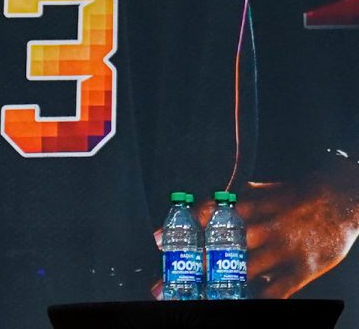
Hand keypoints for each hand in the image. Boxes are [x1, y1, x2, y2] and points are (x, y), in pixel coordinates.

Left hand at [150, 174, 358, 299]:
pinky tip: (236, 308)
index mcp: (250, 205)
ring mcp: (282, 248)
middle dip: (190, 267)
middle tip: (163, 284)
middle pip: (219, 248)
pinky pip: (275, 291)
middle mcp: (262, 226)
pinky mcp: (302, 269)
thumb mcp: (263, 190)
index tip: (157, 240)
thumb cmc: (297, 195)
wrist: (344, 197)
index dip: (181, 228)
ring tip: (191, 301)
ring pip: (242, 272)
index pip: (209, 215)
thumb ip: (233, 199)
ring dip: (214, 288)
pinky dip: (255, 302)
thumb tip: (199, 203)